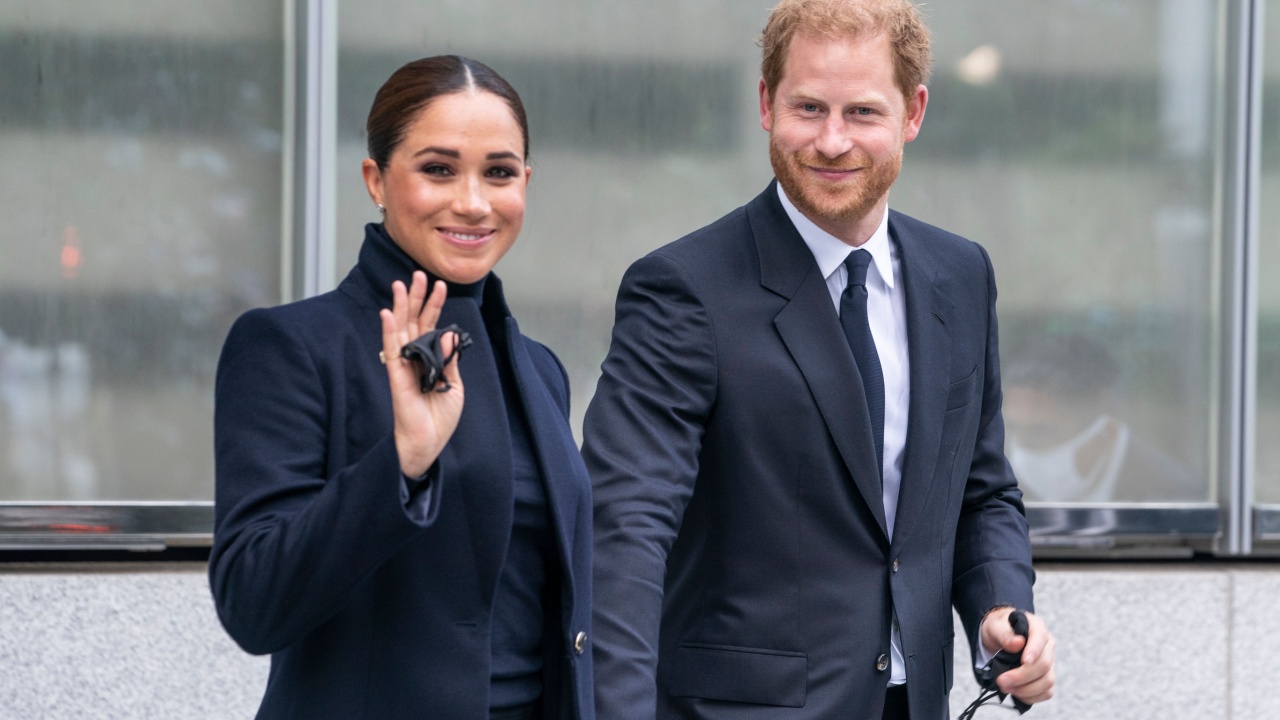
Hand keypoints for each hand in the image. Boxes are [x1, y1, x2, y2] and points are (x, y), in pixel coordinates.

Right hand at [380, 271, 464, 476]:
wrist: (428, 442)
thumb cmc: (440, 417)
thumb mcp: (454, 384)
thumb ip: (450, 358)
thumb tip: (449, 332)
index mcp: (430, 359)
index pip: (431, 325)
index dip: (435, 305)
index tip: (440, 285)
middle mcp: (415, 357)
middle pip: (414, 321)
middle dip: (416, 297)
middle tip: (418, 274)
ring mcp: (404, 365)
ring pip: (401, 329)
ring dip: (401, 306)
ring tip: (401, 284)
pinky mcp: (396, 376)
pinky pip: (391, 350)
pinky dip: (389, 331)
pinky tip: (387, 314)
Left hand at [980, 606, 1055, 704]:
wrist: (999, 638)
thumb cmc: (999, 630)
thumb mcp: (994, 627)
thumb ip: (1004, 634)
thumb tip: (1017, 643)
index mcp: (1036, 627)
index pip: (1040, 638)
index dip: (1034, 651)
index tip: (1024, 662)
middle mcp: (1047, 646)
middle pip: (1044, 664)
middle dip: (1022, 676)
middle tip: (1001, 681)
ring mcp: (1049, 663)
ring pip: (1048, 681)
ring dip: (1026, 689)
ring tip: (1006, 688)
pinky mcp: (1046, 678)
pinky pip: (1046, 692)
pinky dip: (1031, 696)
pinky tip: (1016, 693)